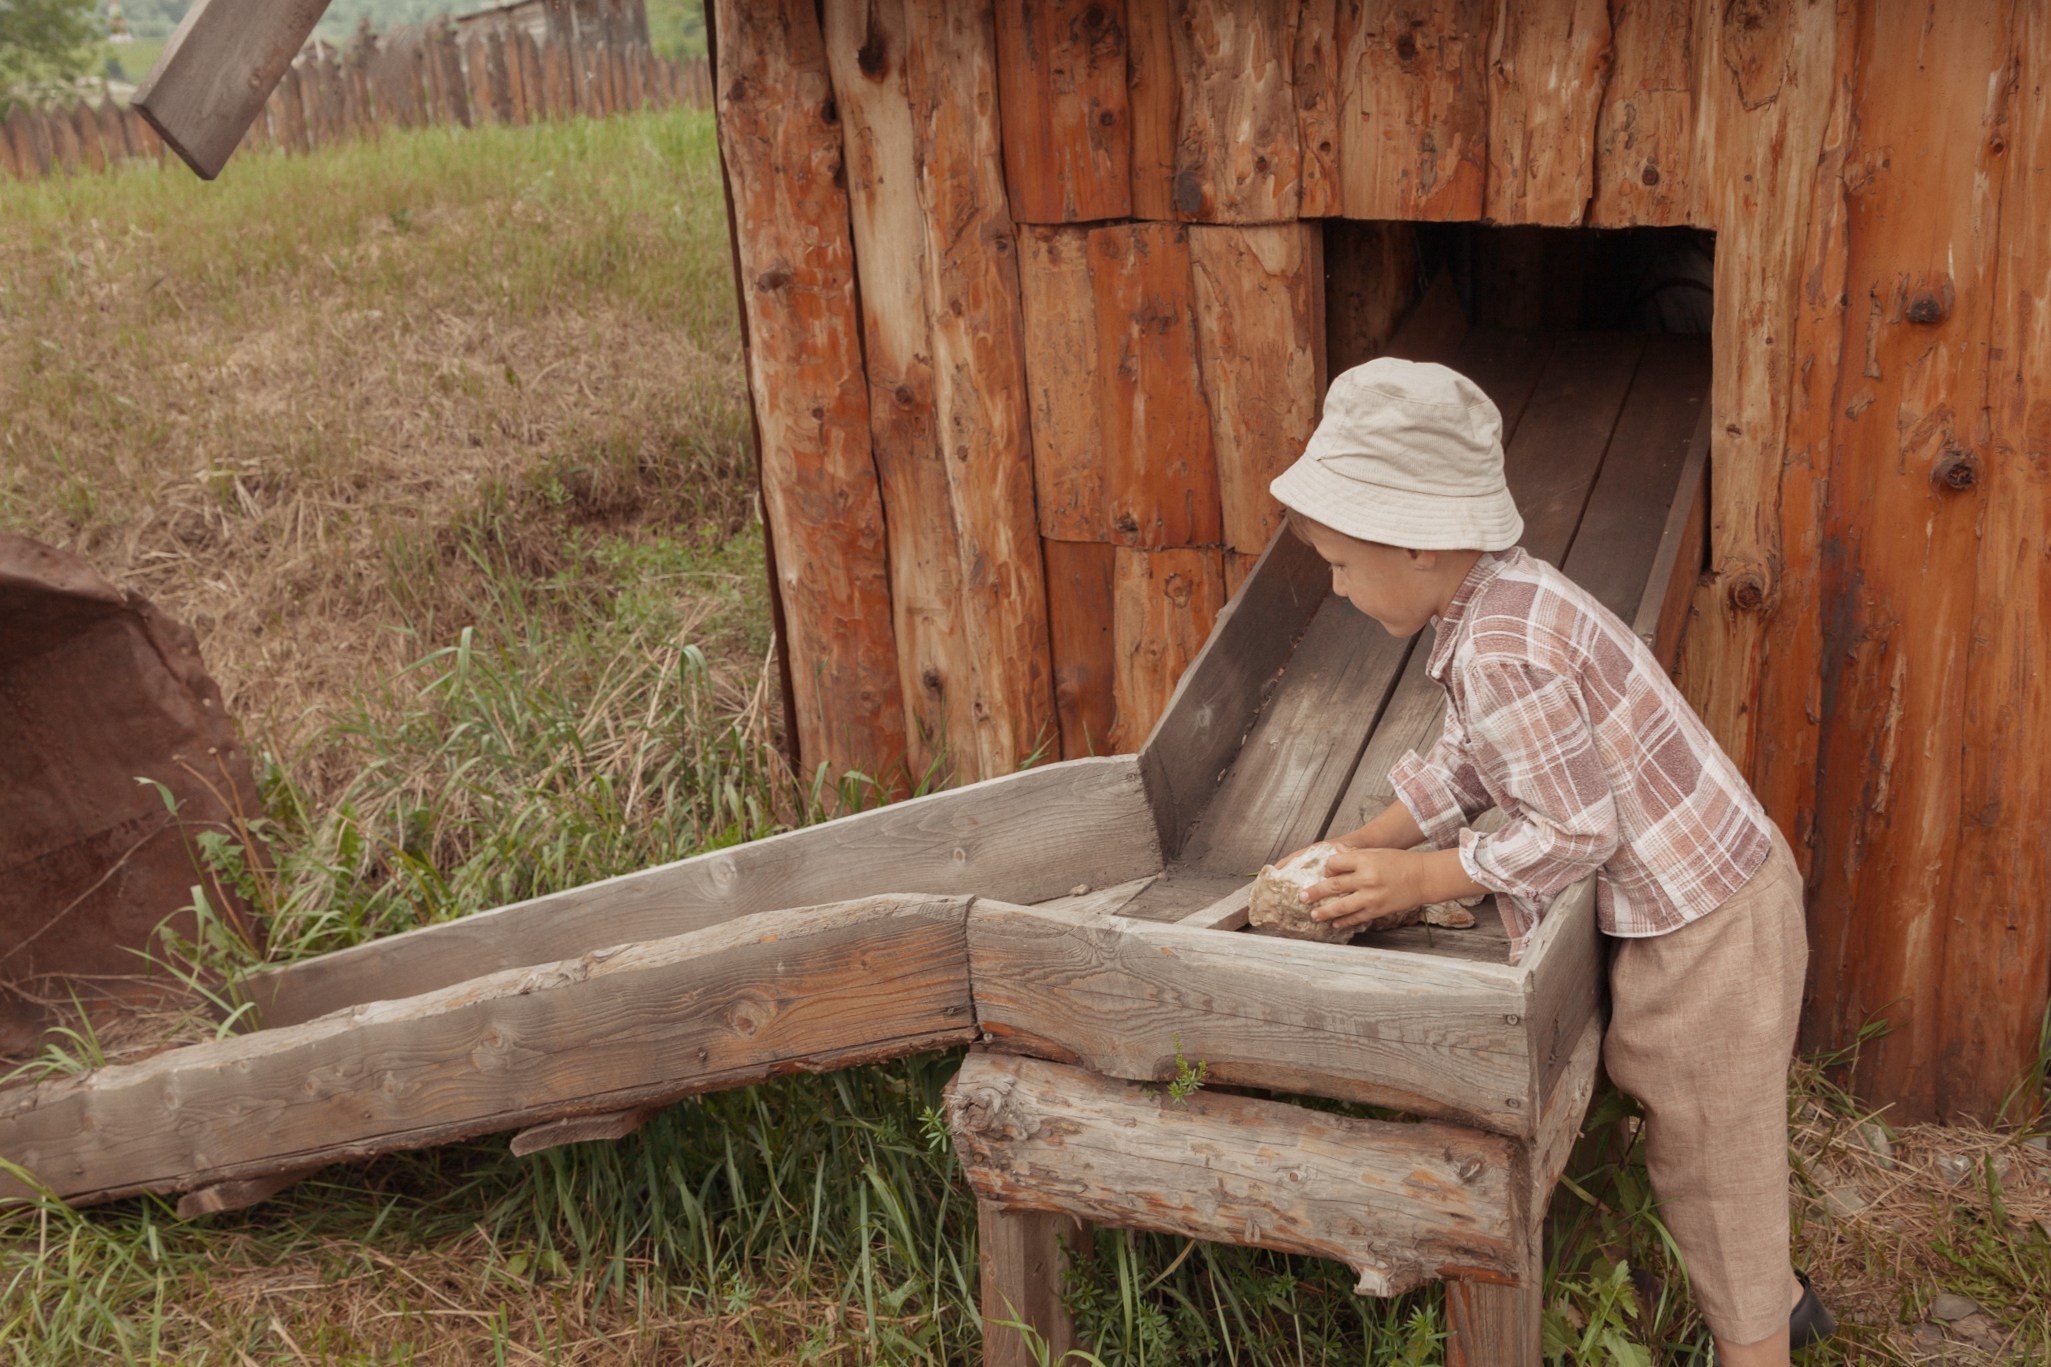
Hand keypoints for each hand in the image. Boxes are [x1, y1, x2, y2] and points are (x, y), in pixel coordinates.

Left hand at [1300, 847, 1425, 932]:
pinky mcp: (1377, 910)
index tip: (1324, 872)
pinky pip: (1356, 917)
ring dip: (1325, 911)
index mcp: (1365, 860)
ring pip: (1341, 906)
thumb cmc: (1400, 862)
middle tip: (1302, 897)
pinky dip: (1344, 921)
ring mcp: (1371, 896)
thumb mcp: (1377, 853)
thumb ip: (1355, 855)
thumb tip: (1336, 854)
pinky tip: (1335, 924)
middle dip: (1315, 892)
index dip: (1327, 867)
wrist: (1424, 878)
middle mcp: (1366, 878)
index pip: (1335, 863)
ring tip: (1313, 915)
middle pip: (1333, 886)